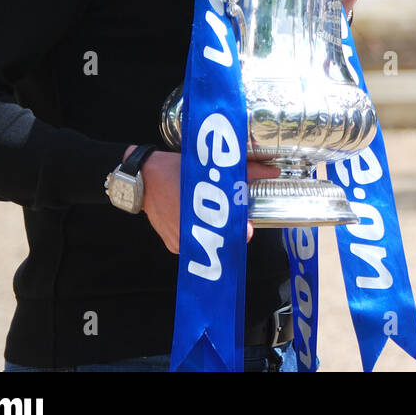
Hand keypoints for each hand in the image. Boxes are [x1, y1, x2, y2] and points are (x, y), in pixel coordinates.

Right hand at [124, 145, 280, 253]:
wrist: (142, 177)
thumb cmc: (175, 170)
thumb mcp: (210, 168)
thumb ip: (246, 171)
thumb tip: (273, 172)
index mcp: (198, 217)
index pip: (229, 235)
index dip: (241, 230)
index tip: (246, 224)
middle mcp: (188, 236)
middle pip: (220, 241)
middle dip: (231, 230)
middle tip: (234, 217)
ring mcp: (179, 244)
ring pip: (207, 244)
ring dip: (215, 233)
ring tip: (214, 215)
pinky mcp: (173, 245)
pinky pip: (194, 245)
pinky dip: (201, 234)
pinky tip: (201, 220)